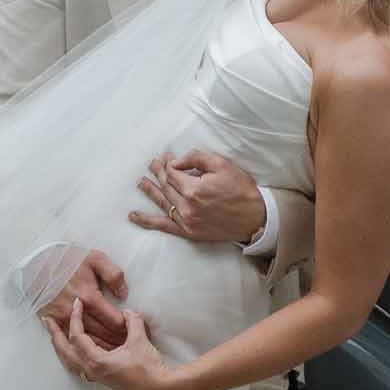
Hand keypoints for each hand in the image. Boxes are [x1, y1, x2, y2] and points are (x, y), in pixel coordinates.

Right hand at [38, 249, 128, 380]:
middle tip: (131, 346)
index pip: (114, 322)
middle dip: (119, 342)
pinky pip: (73, 342)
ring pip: (89, 342)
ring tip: (119, 353)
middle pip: (103, 335)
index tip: (135, 330)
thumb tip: (124, 294)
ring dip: (104, 349)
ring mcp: (64, 320)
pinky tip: (96, 353)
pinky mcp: (55, 323)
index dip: (127, 328)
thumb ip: (113, 274)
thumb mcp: (95, 258)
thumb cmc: (68, 260)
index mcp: (90, 297)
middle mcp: (77, 312)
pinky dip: (86, 350)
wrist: (37, 264)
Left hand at [64, 297, 179, 389]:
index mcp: (96, 361)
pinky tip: (74, 349)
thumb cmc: (148, 366)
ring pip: (69, 362)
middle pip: (64, 351)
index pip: (76, 337)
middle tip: (47, 321)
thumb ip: (131, 321)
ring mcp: (95, 376)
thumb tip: (126, 313)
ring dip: (61, 346)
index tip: (77, 303)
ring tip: (55, 334)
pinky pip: (78, 366)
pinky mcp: (102, 378)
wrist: (159, 388)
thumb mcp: (139, 338)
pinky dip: (71, 355)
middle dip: (54, 335)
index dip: (75, 317)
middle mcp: (91, 371)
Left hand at [130, 148, 266, 245]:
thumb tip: (175, 162)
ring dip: (150, 191)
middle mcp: (187, 206)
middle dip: (158, 173)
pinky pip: (164, 226)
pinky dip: (147, 221)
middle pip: (166, 186)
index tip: (166, 157)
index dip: (167, 163)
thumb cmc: (241, 189)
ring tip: (141, 183)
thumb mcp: (221, 165)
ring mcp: (186, 221)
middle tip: (152, 164)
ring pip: (162, 202)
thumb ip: (196, 158)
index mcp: (194, 189)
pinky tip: (134, 216)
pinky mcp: (189, 232)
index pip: (172, 173)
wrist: (256, 218)